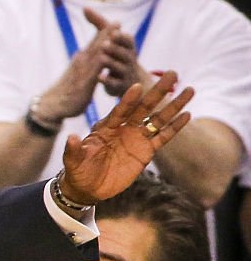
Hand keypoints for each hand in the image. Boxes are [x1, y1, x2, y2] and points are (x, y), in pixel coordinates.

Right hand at [36, 10, 120, 121]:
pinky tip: (105, 56)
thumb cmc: (65, 92)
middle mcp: (81, 62)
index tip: (115, 23)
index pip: (95, 44)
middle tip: (117, 22)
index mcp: (81, 60)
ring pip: (96, 54)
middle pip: (96, 45)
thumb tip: (87, 59)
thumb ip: (84, 66)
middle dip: (107, 34)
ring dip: (105, 43)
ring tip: (112, 36)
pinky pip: (94, 72)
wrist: (51, 105)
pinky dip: (100, 62)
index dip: (104, 34)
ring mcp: (82, 72)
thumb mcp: (76, 75)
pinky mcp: (84, 83)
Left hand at [59, 71, 193, 204]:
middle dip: (158, 91)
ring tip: (190, 90)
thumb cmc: (78, 171)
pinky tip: (187, 114)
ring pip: (158, 119)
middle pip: (144, 107)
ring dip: (173, 105)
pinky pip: (163, 137)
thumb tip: (71, 137)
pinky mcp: (146, 152)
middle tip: (172, 73)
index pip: (120, 110)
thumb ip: (73, 149)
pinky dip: (175, 127)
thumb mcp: (73, 161)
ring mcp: (136, 138)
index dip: (128, 99)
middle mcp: (124, 128)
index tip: (137, 85)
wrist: (88, 187)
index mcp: (106, 127)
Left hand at [85, 8, 153, 96]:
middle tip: (104, 43)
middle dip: (115, 48)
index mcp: (128, 47)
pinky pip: (115, 84)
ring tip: (101, 58)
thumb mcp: (111, 39)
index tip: (114, 31)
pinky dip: (107, 81)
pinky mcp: (120, 86)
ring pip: (119, 68)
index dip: (121, 37)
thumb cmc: (117, 55)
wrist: (129, 81)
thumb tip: (85, 7)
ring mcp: (125, 73)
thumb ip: (100, 24)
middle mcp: (129, 59)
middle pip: (124, 53)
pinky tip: (99, 78)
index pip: (128, 40)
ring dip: (111, 63)